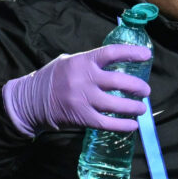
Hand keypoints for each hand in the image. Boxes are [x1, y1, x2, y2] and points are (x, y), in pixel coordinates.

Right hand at [2, 44, 150, 136]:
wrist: (30, 101)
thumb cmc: (53, 79)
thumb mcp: (68, 62)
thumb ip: (89, 62)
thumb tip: (116, 63)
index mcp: (82, 61)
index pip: (111, 53)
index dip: (131, 53)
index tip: (147, 55)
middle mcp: (84, 79)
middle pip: (120, 82)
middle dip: (138, 87)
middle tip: (146, 91)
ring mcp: (83, 99)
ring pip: (117, 105)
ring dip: (134, 107)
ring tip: (141, 108)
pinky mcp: (82, 117)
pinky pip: (108, 123)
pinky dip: (123, 125)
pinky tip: (133, 125)